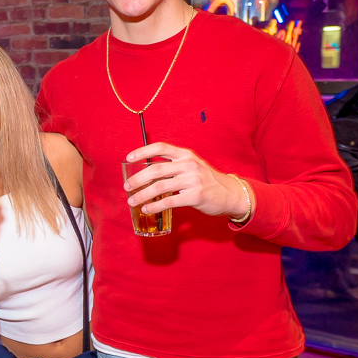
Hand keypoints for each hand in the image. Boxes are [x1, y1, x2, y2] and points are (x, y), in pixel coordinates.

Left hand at [123, 143, 250, 218]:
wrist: (230, 193)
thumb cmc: (206, 180)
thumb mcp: (192, 166)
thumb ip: (173, 166)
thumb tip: (146, 173)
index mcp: (185, 155)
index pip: (160, 147)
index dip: (142, 151)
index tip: (128, 158)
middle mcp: (189, 164)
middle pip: (155, 169)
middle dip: (137, 179)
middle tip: (127, 187)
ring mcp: (193, 180)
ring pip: (159, 187)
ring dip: (142, 195)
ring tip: (133, 201)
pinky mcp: (196, 196)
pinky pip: (169, 201)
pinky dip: (155, 206)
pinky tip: (147, 209)